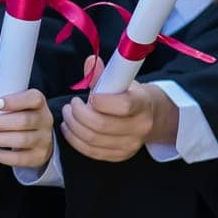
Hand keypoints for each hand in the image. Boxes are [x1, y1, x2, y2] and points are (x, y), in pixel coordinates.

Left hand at [0, 79, 53, 169]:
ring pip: (22, 140)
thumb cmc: (19, 115)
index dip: (13, 101)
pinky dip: (3, 156)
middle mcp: (45, 120)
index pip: (32, 99)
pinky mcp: (38, 156)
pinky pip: (21, 158)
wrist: (38, 137)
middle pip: (24, 121)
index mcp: (38, 102)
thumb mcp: (12, 102)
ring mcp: (44, 139)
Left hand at [60, 83, 174, 161]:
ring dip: (73, 127)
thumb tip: (90, 61)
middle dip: (78, 114)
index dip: (101, 101)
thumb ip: (103, 73)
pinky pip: (92, 152)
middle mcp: (139, 127)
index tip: (89, 96)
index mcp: (142, 104)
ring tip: (68, 114)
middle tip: (71, 105)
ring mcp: (130, 144)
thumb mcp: (121, 81)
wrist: (149, 116)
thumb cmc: (130, 94)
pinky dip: (75, 140)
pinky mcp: (120, 155)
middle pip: (102, 125)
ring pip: (93, 140)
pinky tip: (69, 128)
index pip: (123, 106)